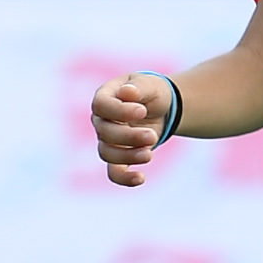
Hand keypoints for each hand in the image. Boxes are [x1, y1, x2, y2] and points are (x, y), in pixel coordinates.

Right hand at [90, 72, 174, 187]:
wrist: (161, 108)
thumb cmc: (151, 92)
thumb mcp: (150, 84)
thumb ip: (139, 87)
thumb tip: (127, 92)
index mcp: (105, 97)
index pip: (101, 105)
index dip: (119, 111)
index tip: (142, 111)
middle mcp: (102, 120)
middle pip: (104, 132)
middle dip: (129, 136)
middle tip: (152, 135)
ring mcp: (108, 140)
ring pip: (107, 153)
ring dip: (128, 155)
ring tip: (149, 154)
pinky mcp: (120, 157)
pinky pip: (115, 172)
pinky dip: (124, 178)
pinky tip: (140, 178)